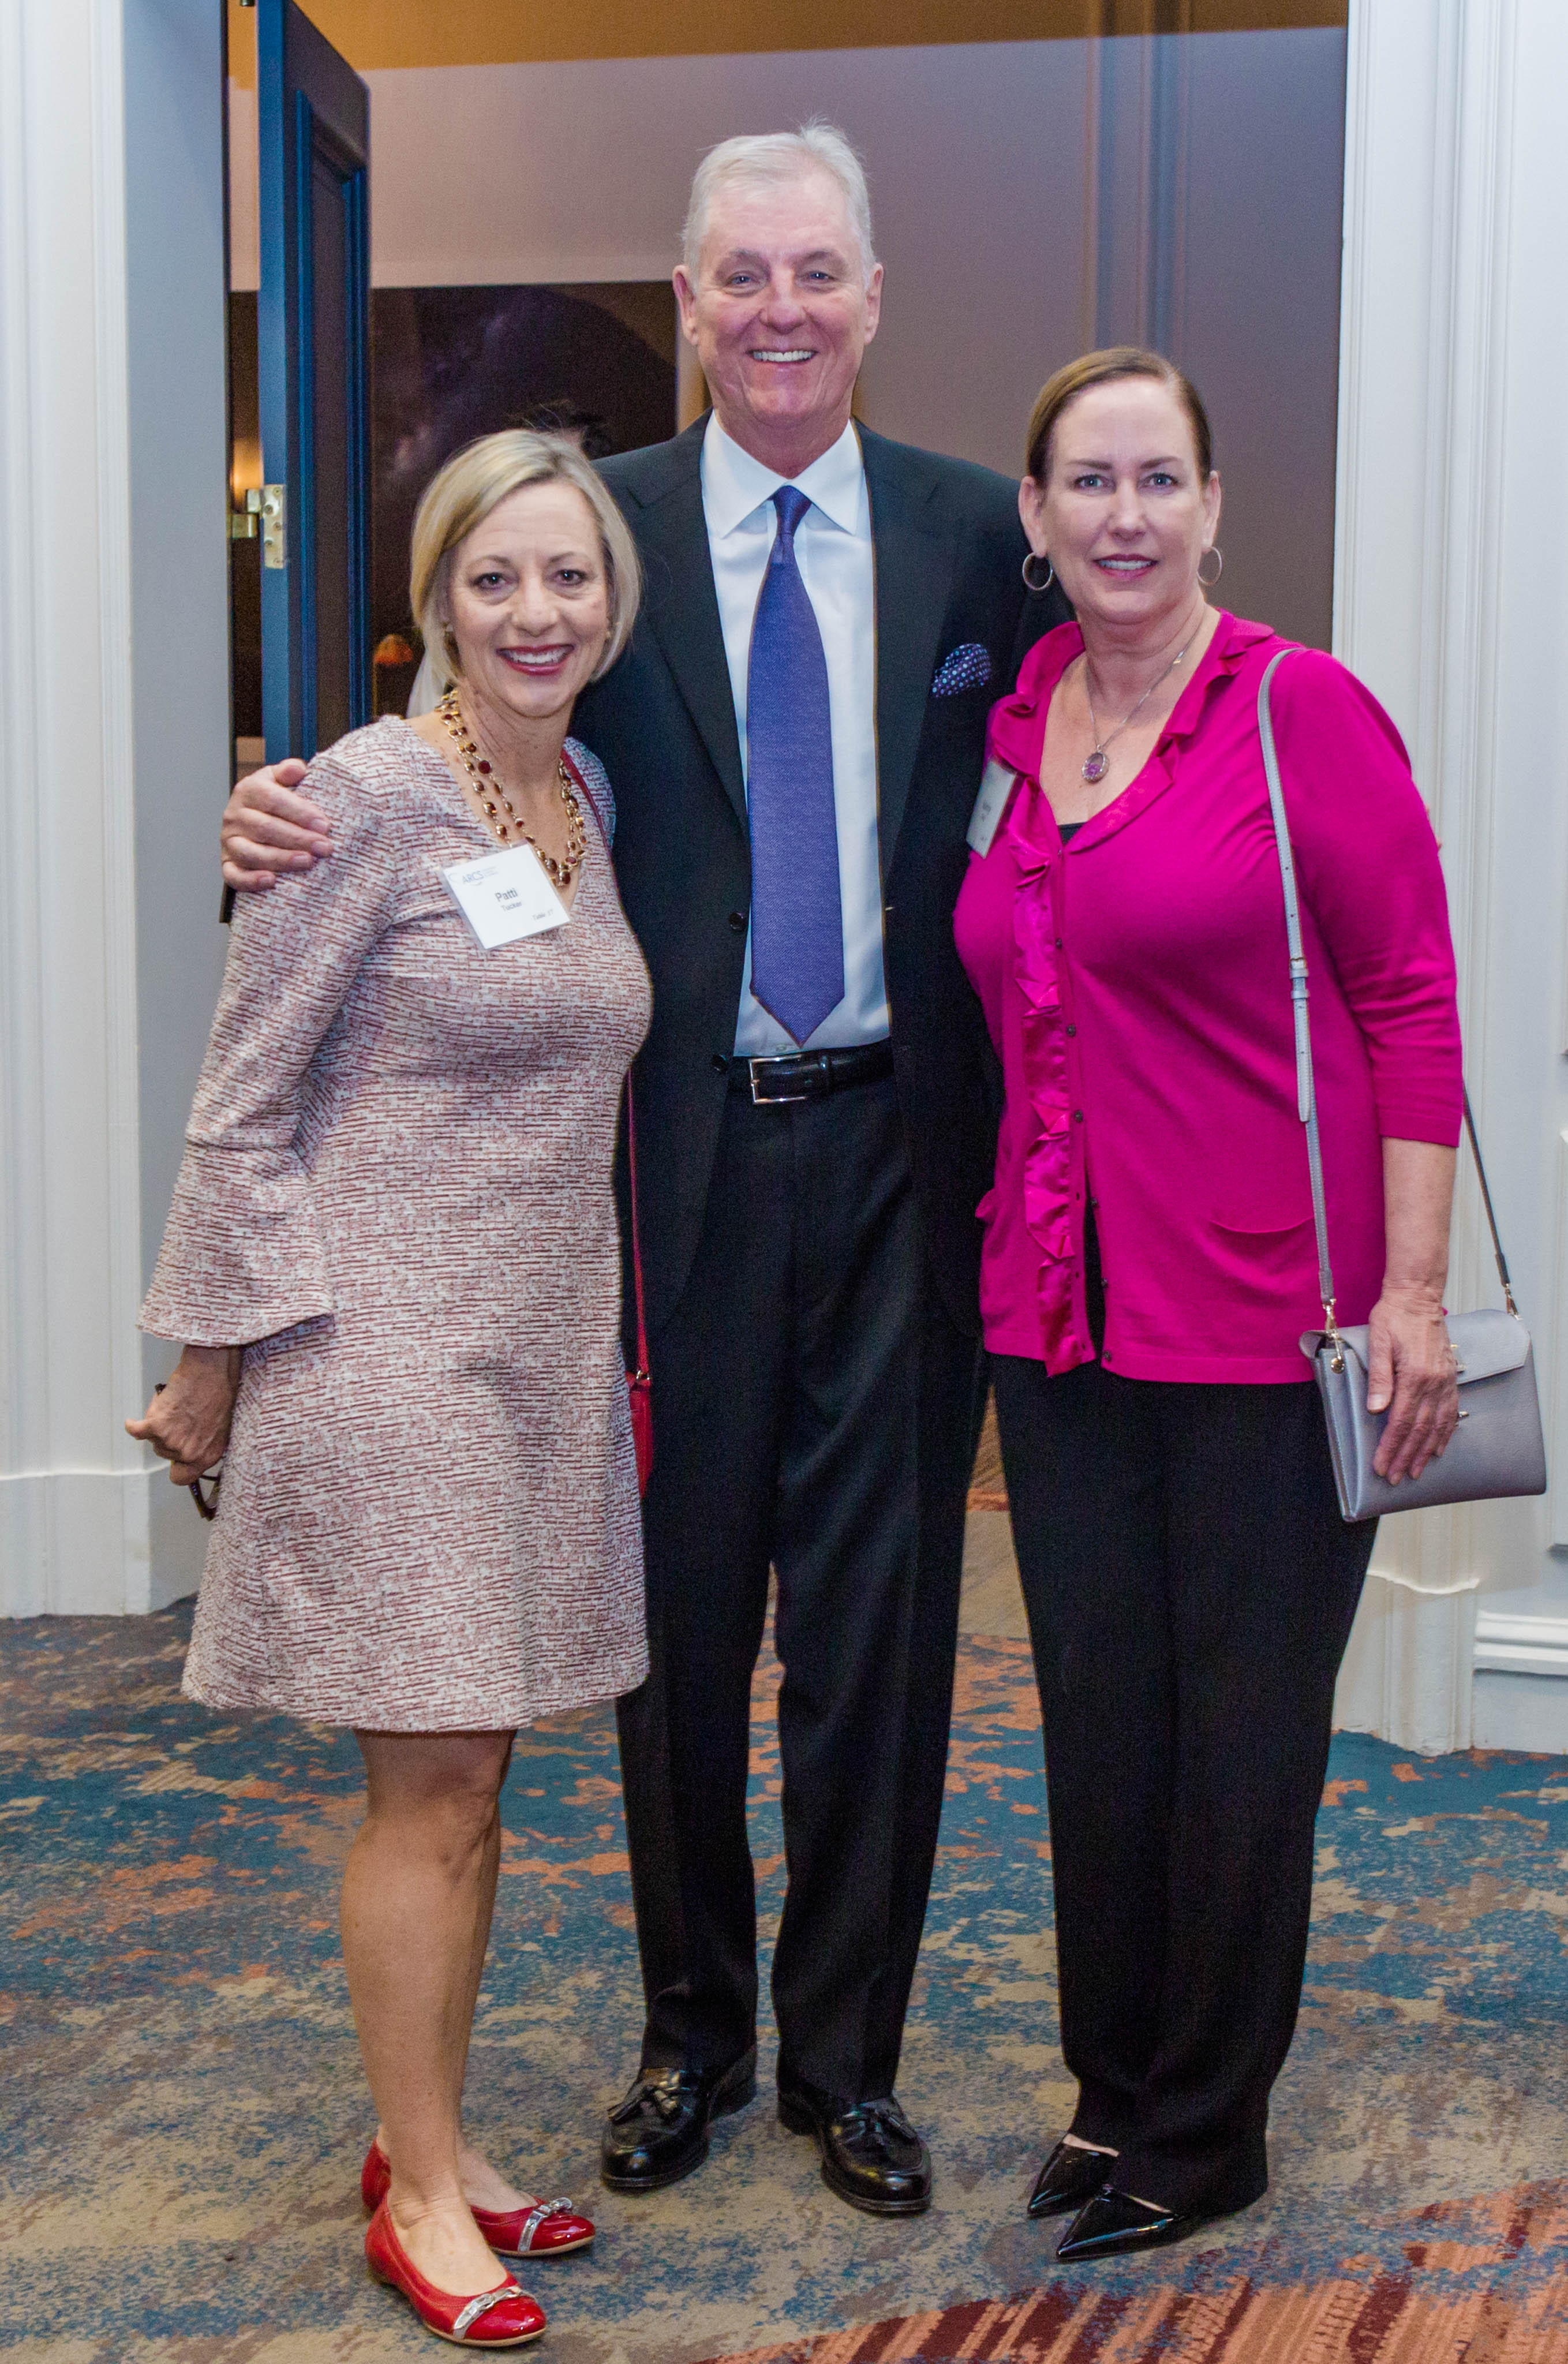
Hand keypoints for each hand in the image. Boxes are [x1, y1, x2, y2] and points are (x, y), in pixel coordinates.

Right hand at [126, 1346, 241, 1484]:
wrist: (211, 1372)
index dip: (176, 1467)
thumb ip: (204, 1444)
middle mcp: (188, 1453)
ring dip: (157, 1426)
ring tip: (171, 1407)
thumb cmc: (219, 1393)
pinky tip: (134, 1421)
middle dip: (168, 1438)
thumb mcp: (221, 1427)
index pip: (182, 1478)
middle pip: (164, 1454)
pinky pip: (136, 1431)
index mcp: (207, 1455)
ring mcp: (171, 1441)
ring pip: (153, 1440)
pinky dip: (134, 1425)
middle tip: (177, 1419)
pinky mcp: (155, 1426)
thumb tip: (191, 1449)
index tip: (174, 1461)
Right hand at [222, 759, 333, 889]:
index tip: (324, 825)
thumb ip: (289, 771)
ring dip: (281, 859)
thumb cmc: (273, 802)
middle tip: (324, 847)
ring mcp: (229, 841)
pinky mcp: (228, 864)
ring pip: (251, 853)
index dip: (299, 813)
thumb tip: (297, 769)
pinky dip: (251, 880)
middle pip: (265, 828)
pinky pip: (233, 875)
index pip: (273, 800)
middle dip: (298, 839)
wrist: (252, 818)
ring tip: (307, 862)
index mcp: (248, 791)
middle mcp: (235, 816)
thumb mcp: (279, 780)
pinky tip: (271, 881)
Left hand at [1365, 1289, 1458, 1482]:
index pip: (1401, 1421)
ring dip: (1425, 1451)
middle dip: (1406, 1456)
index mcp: (1414, 1376)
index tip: (1382, 1466)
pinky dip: (1445, 1433)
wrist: (1417, 1297)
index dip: (1391, 1447)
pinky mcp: (1449, 1377)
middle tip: (1395, 1477)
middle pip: (1419, 1429)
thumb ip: (1379, 1378)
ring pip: (1437, 1425)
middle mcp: (1434, 1382)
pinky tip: (1438, 1447)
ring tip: (1416, 1470)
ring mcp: (1445, 1381)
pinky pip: (1451, 1411)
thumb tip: (1376, 1410)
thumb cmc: (1393, 1317)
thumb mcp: (1378, 1343)